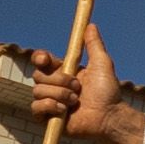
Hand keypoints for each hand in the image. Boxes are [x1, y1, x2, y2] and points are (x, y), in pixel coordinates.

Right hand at [26, 23, 141, 143]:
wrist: (109, 116)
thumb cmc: (108, 91)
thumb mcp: (102, 63)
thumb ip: (94, 45)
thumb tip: (90, 25)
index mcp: (63, 72)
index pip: (42, 61)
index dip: (40, 58)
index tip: (45, 59)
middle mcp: (54, 86)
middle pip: (38, 76)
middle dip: (58, 80)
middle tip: (77, 86)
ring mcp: (50, 102)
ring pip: (37, 91)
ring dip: (59, 94)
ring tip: (75, 100)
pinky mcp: (48, 118)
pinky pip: (35, 108)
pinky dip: (50, 106)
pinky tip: (64, 110)